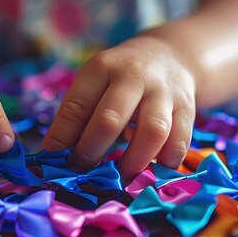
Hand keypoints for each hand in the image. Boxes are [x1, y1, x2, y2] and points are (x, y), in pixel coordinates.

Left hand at [41, 36, 196, 182]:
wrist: (170, 56)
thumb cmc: (119, 80)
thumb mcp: (95, 85)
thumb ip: (78, 118)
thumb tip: (53, 158)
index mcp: (101, 68)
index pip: (75, 108)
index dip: (60, 139)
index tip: (50, 163)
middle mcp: (133, 76)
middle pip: (110, 121)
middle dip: (91, 153)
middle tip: (81, 174)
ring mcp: (163, 91)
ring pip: (152, 132)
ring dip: (133, 163)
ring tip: (119, 180)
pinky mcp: (187, 107)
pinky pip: (180, 140)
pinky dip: (166, 162)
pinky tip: (153, 173)